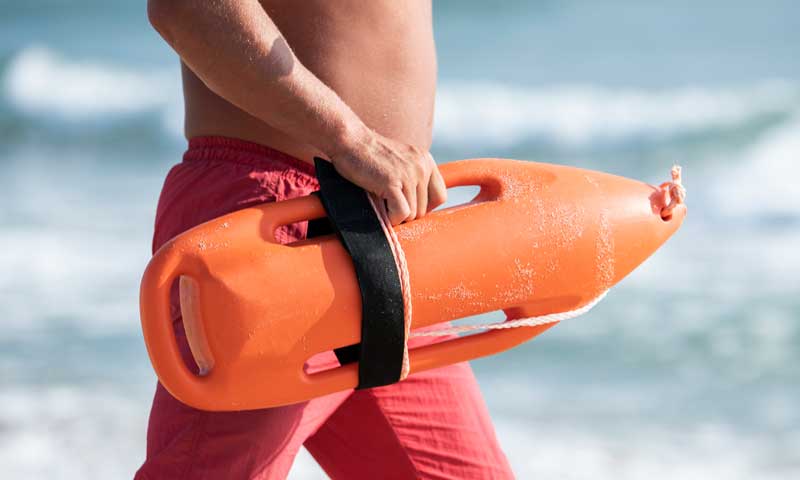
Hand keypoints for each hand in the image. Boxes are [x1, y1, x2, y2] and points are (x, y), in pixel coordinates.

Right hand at [330, 127, 446, 224]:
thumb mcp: (399, 161)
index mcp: (425, 161)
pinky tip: (380, 209)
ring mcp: (409, 174)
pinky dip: (390, 218)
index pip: (440, 196)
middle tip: (387, 204)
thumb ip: (411, 178)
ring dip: (395, 216)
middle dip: (405, 213)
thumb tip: (415, 211)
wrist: (350, 140)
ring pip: (412, 214)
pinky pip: (401, 214)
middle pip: (424, 210)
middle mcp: (422, 166)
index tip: (408, 208)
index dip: (424, 208)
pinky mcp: (394, 183)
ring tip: (381, 203)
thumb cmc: (368, 154)